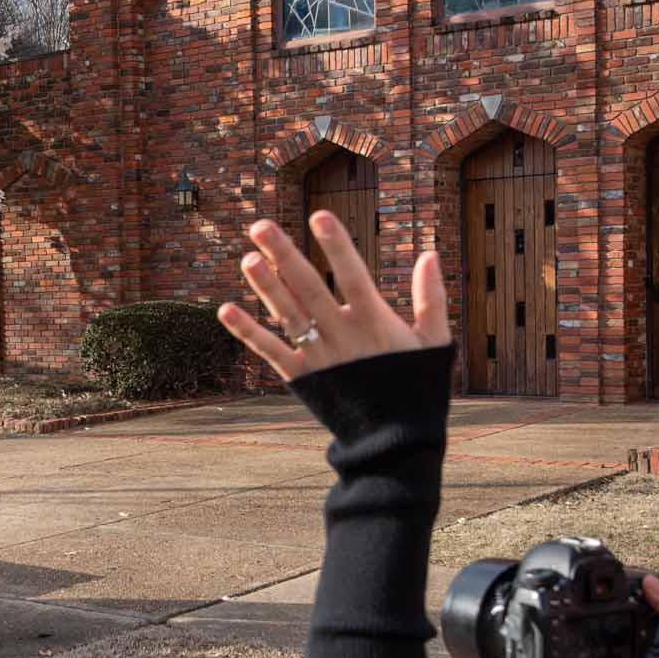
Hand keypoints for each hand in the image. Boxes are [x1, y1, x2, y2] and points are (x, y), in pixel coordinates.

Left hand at [217, 213, 449, 382]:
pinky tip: (225, 309)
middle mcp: (342, 335)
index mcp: (374, 322)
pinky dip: (248, 332)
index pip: (353, 275)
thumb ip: (431, 299)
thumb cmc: (417, 386)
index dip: (337, 246)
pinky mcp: (302, 378)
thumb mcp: (434, 342)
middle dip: (284, 256)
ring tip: (246, 258)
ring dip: (265, 288)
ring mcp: (319, 357)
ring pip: (288, 315)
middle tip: (259, 226)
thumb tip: (429, 254)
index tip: (319, 215)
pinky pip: (271, 352)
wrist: (394, 442)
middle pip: (309, 288)